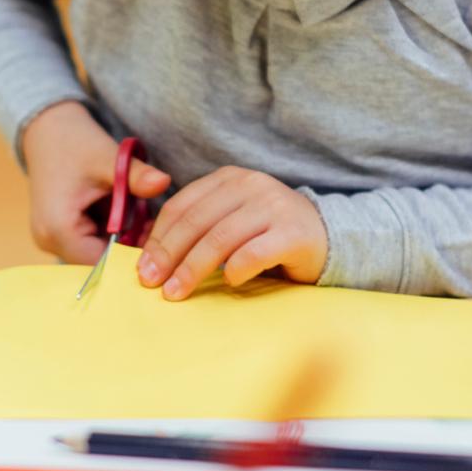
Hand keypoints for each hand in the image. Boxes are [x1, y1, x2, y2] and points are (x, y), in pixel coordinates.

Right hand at [21, 102, 170, 262]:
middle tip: (154, 224)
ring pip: (98, 252)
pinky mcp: (60, 232)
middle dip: (130, 245)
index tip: (160, 240)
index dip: (132, 256)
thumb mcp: (109, 158)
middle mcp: (50, 241)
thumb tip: (165, 182)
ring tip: (142, 214)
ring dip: (122, 238)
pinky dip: (112, 231)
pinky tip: (128, 211)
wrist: (48, 129)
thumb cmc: (74, 142)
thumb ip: (136, 176)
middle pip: (100, 261)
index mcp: (58, 229)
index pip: (102, 263)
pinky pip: (92, 241)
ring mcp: (53, 238)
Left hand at [136, 166, 327, 299]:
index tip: (143, 265)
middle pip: (197, 222)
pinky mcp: (294, 233)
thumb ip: (201, 227)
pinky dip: (235, 270)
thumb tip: (152, 258)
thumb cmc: (268, 234)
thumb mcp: (232, 219)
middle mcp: (251, 185)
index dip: (159, 236)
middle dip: (169, 254)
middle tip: (152, 282)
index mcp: (230, 178)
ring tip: (176, 292)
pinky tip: (227, 283)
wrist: (327, 236)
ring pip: (221, 238)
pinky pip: (254, 253)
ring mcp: (274, 206)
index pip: (183, 205)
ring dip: (192, 268)